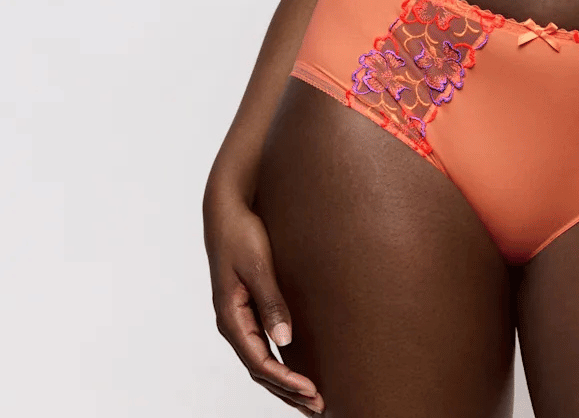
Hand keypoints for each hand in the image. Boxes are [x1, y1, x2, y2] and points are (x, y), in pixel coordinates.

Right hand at [203, 184, 324, 414]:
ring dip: (284, 384)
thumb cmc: (242, 234)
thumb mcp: (259, 265)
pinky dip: (280, 365)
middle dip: (288, 392)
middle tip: (320, 407)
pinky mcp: (248, 310)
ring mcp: (239, 319)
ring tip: (311, 401)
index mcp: (230, 318)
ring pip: (261, 363)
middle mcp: (232, 324)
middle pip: (260, 371)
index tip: (312, 392)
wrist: (227, 211)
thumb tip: (285, 342)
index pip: (260, 362)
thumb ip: (271, 302)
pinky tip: (297, 372)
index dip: (286, 381)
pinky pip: (263, 347)